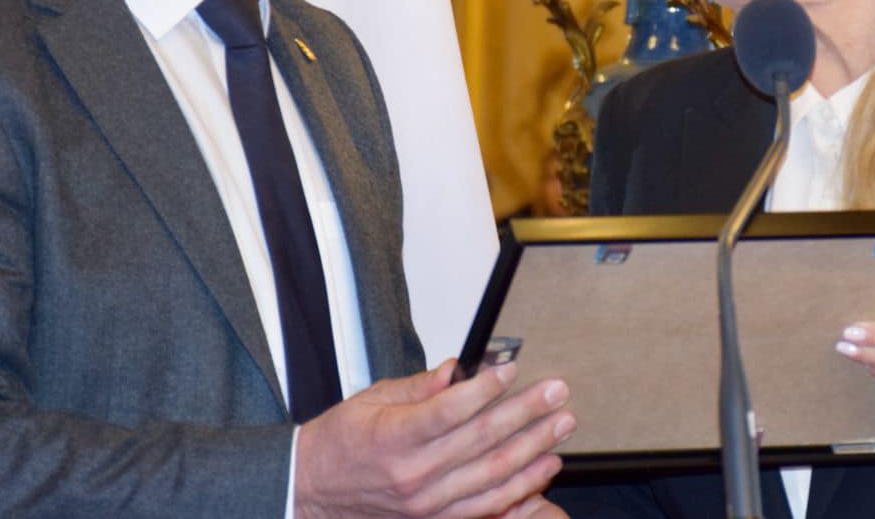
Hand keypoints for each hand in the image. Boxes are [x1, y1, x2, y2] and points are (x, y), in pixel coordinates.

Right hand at [294, 359, 574, 518]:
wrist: (313, 491)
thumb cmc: (341, 442)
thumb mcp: (371, 400)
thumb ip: (417, 386)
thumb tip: (457, 368)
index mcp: (394, 437)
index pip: (449, 410)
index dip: (485, 389)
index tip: (511, 369)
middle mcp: (414, 474)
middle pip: (481, 440)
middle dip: (526, 413)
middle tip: (556, 391)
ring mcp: (427, 503)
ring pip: (493, 475)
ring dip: (534, 449)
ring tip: (561, 425)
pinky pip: (488, 507)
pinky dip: (521, 489)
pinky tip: (544, 468)